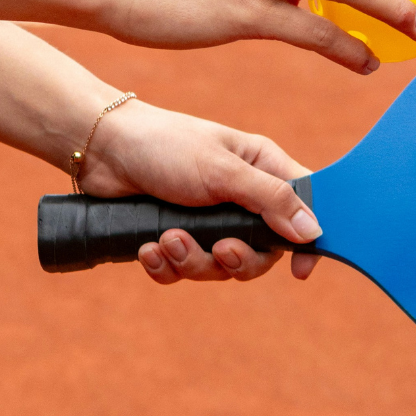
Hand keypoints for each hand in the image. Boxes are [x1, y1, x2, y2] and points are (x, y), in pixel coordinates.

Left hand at [78, 99, 320, 284]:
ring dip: (192, 261)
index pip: (303, 208)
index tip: (300, 270)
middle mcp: (241, 198)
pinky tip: (148, 249)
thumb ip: (271, 200)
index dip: (306, 241)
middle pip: (260, 251)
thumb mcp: (224, 171)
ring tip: (166, 239)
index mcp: (262, 170)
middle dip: (236, 260)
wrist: (102, 149)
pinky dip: (165, 266)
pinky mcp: (175, 236)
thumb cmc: (167, 145)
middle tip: (217, 250)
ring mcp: (207, 220)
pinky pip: (182, 270)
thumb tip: (314, 232)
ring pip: (218, 266)